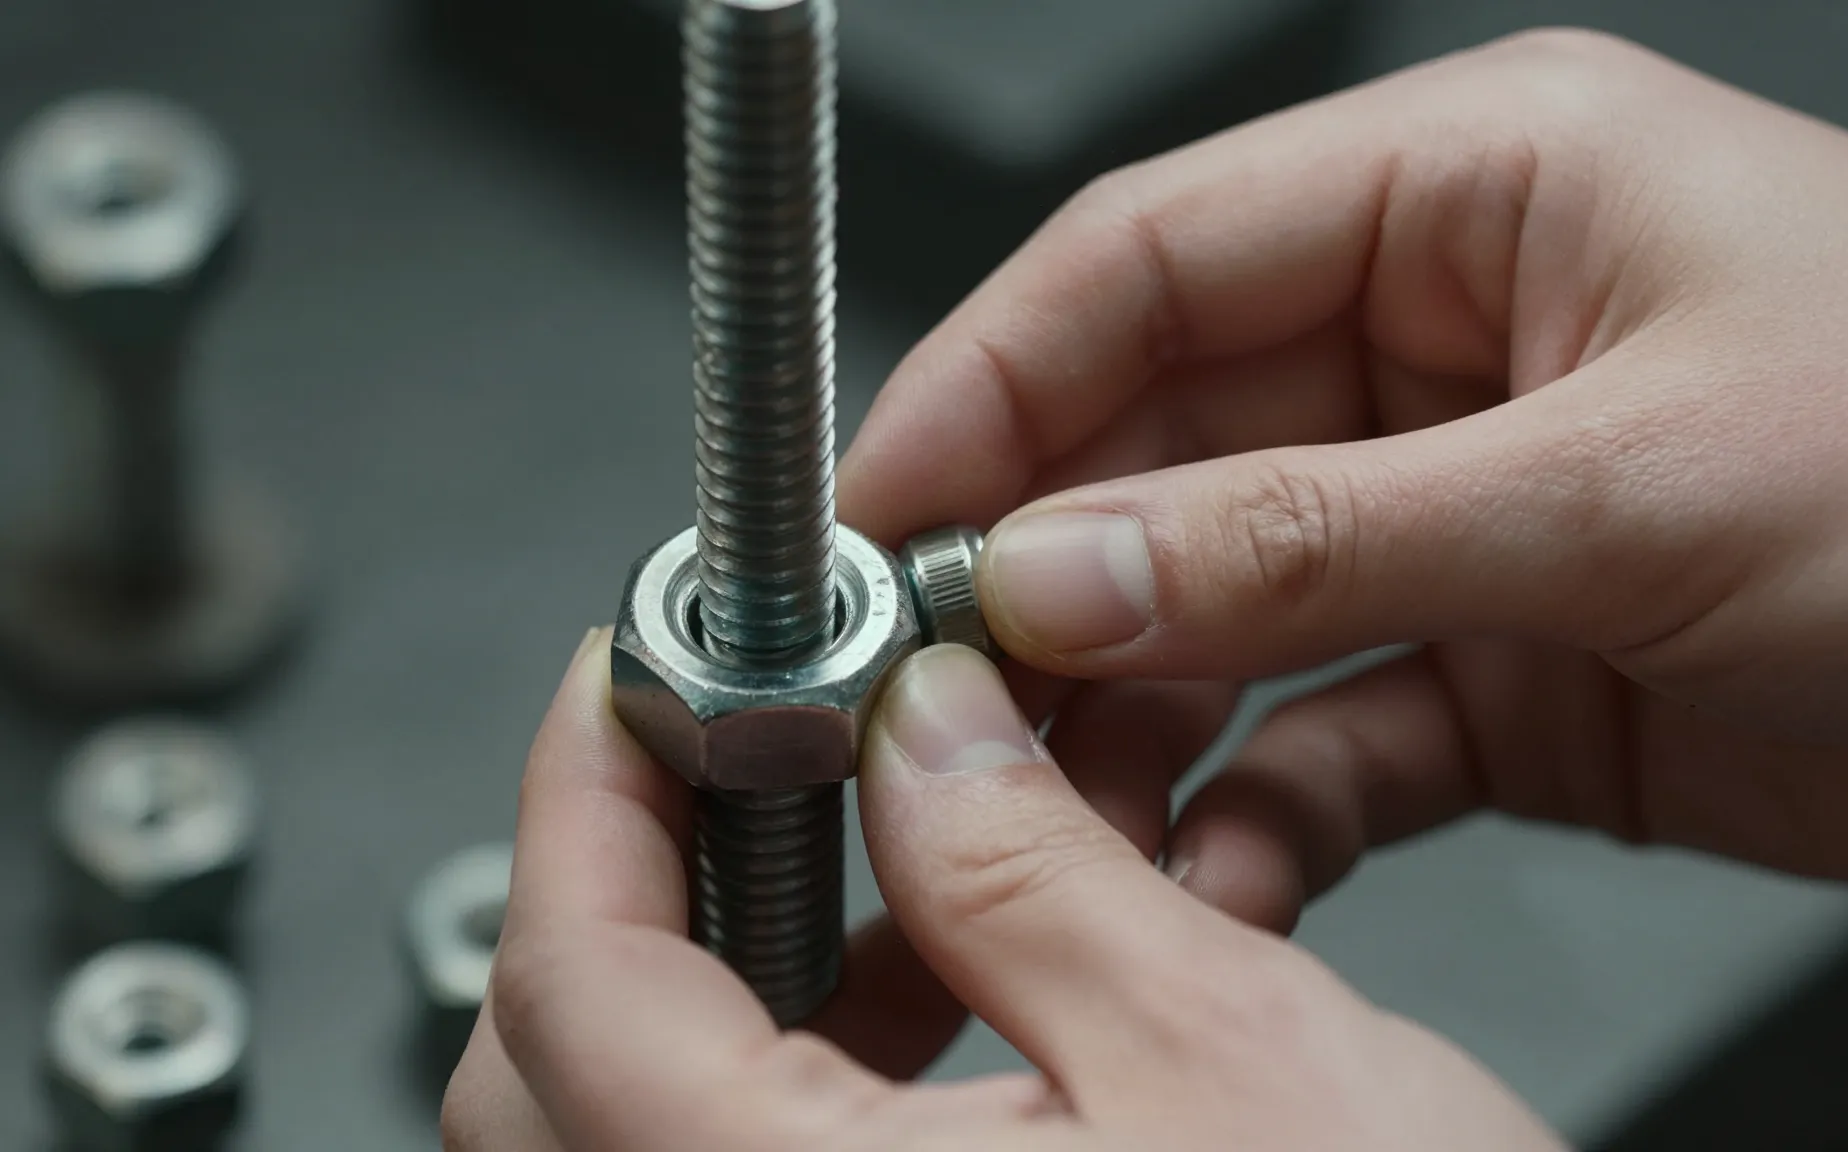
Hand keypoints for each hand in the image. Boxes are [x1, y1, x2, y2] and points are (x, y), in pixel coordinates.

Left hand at [443, 635, 1564, 1150]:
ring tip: (909, 878)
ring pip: (672, 1135)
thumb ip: (1028, 870)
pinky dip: (833, 1085)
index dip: (588, 790)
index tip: (636, 679)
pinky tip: (972, 1018)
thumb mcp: (1226, 1056)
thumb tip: (923, 729)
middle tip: (758, 762)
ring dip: (765, 979)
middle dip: (656, 881)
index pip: (568, 986)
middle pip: (567, 1076)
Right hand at [840, 29, 1847, 904]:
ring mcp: (1466, 512)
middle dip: (1043, 569)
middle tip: (932, 685)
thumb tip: (1066, 569)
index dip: (993, 379)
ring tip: (1050, 805)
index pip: (1152, 257)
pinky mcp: (1507, 663)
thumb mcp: (1631, 485)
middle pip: (1160, 439)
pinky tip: (1216, 867)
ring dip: (1134, 706)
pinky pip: (1328, 730)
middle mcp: (1450, 342)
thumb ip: (1314, 533)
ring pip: (1223, 601)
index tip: (880, 507)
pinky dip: (1260, 804)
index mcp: (1476, 195)